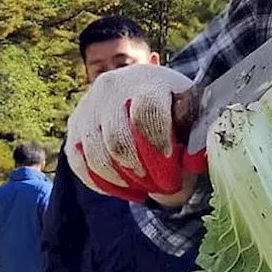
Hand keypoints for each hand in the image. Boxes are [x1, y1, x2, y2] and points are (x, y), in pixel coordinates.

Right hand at [66, 64, 207, 202]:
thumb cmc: (177, 108)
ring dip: (126, 182)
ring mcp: (88, 107)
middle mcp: (112, 88)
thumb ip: (198, 138)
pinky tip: (130, 190)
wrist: (146, 90)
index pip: (146, 113)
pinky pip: (80, 164)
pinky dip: (105, 184)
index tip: (173, 173)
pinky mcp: (74, 128)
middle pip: (118, 141)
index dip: (159, 147)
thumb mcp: (195, 116)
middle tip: (165, 187)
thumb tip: (193, 162)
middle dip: (144, 173)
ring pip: (97, 157)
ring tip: (150, 190)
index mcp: (148, 81)